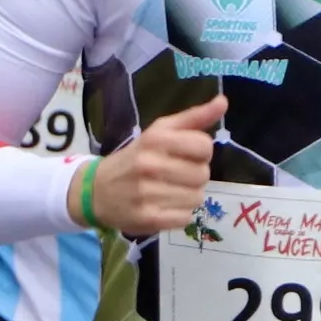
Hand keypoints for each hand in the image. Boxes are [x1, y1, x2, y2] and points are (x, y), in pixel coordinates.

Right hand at [80, 95, 222, 236]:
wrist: (97, 190)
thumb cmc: (136, 157)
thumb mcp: (159, 132)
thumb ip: (194, 118)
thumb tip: (223, 102)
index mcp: (155, 139)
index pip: (204, 146)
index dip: (201, 152)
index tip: (186, 155)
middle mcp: (150, 165)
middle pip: (203, 174)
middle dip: (194, 175)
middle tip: (175, 175)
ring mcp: (147, 193)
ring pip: (196, 198)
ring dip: (187, 196)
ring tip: (168, 191)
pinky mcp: (148, 218)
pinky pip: (185, 218)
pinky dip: (179, 214)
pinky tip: (164, 207)